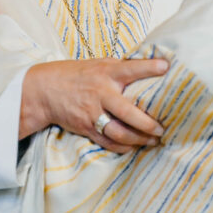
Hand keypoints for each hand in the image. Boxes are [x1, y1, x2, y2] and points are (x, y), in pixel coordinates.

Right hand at [20, 58, 168, 152]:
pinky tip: (134, 146)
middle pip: (128, 112)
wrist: (46, 90)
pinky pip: (109, 143)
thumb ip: (120, 68)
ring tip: (153, 140)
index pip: (131, 68)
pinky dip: (124, 147)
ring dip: (139, 140)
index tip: (166, 66)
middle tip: (162, 128)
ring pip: (120, 132)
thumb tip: (149, 67)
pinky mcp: (87, 128)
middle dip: (147, 123)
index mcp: (106, 73)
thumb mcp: (99, 64)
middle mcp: (101, 93)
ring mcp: (93, 113)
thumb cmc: (78, 74)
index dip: (148, 67)